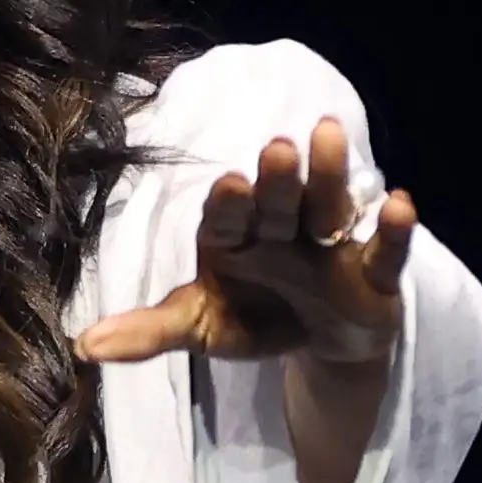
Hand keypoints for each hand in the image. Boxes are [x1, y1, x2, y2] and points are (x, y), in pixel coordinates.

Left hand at [74, 117, 416, 370]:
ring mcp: (329, 244)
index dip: (229, 204)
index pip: (227, 217)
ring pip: (329, 203)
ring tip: (328, 134)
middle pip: (279, 201)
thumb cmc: (252, 315)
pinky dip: (393, 229)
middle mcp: (281, 228)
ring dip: (330, 172)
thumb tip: (83, 348)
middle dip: (279, 178)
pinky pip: (384, 248)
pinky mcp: (373, 270)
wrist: (318, 341)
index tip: (228, 185)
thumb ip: (149, 333)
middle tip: (277, 146)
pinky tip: (398, 202)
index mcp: (233, 237)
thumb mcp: (200, 326)